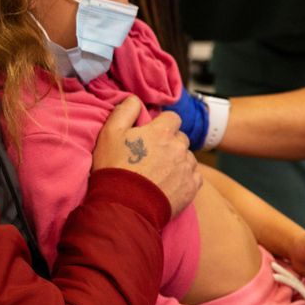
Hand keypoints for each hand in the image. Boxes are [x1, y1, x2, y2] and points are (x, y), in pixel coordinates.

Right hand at [93, 96, 201, 217]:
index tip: (151, 136)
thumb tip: (134, 99)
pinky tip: (169, 185)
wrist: (124, 206)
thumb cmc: (115, 168)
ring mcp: (187, 167)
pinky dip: (185, 179)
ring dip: (178, 161)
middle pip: (181, 138)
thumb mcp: (110, 133)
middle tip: (153, 157)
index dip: (162, 125)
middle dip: (170, 143)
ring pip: (188, 157)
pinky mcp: (192, 187)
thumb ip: (125, 111)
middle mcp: (179, 147)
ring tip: (159, 173)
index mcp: (162, 132)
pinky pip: (194, 176)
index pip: (173, 118)